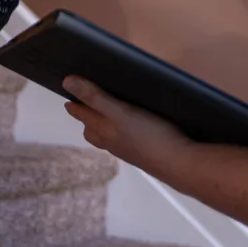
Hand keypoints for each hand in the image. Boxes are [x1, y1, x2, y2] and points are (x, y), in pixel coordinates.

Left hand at [63, 76, 191, 180]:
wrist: (180, 163)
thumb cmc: (149, 134)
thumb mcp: (120, 111)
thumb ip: (95, 97)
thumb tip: (67, 82)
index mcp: (104, 131)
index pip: (83, 116)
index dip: (75, 103)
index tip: (68, 88)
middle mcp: (112, 142)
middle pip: (92, 130)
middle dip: (86, 115)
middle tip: (84, 99)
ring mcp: (128, 149)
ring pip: (107, 136)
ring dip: (101, 124)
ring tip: (104, 110)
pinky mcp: (144, 151)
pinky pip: (124, 140)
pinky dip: (119, 130)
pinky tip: (131, 125)